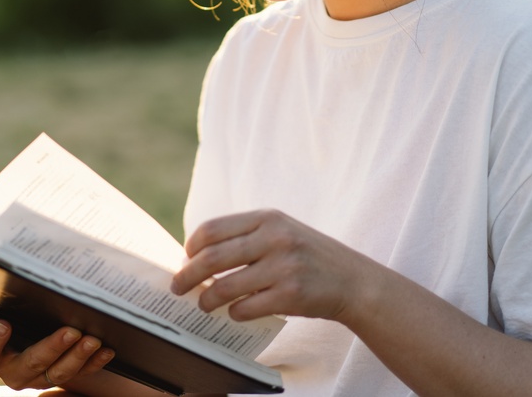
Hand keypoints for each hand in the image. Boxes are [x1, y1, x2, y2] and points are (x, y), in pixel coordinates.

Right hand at [0, 295, 115, 389]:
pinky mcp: (68, 374)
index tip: (3, 322)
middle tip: (68, 330)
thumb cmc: (3, 316)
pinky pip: (82, 373)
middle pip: (29, 367)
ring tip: (91, 338)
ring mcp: (42, 376)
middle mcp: (15, 370)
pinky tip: (107, 348)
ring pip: (58, 373)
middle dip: (49, 350)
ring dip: (76, 358)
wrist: (32, 332)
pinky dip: (95, 362)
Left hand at [170, 209, 379, 322]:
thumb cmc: (309, 257)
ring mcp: (283, 267)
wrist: (354, 280)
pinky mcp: (291, 295)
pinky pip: (245, 308)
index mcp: (268, 218)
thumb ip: (246, 237)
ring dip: (207, 300)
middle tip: (178, 287)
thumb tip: (197, 257)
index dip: (191, 247)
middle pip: (211, 258)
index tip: (186, 260)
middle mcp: (274, 238)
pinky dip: (234, 313)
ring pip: (224, 287)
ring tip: (204, 305)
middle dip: (187, 276)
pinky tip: (235, 313)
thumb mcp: (282, 231)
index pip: (212, 229)